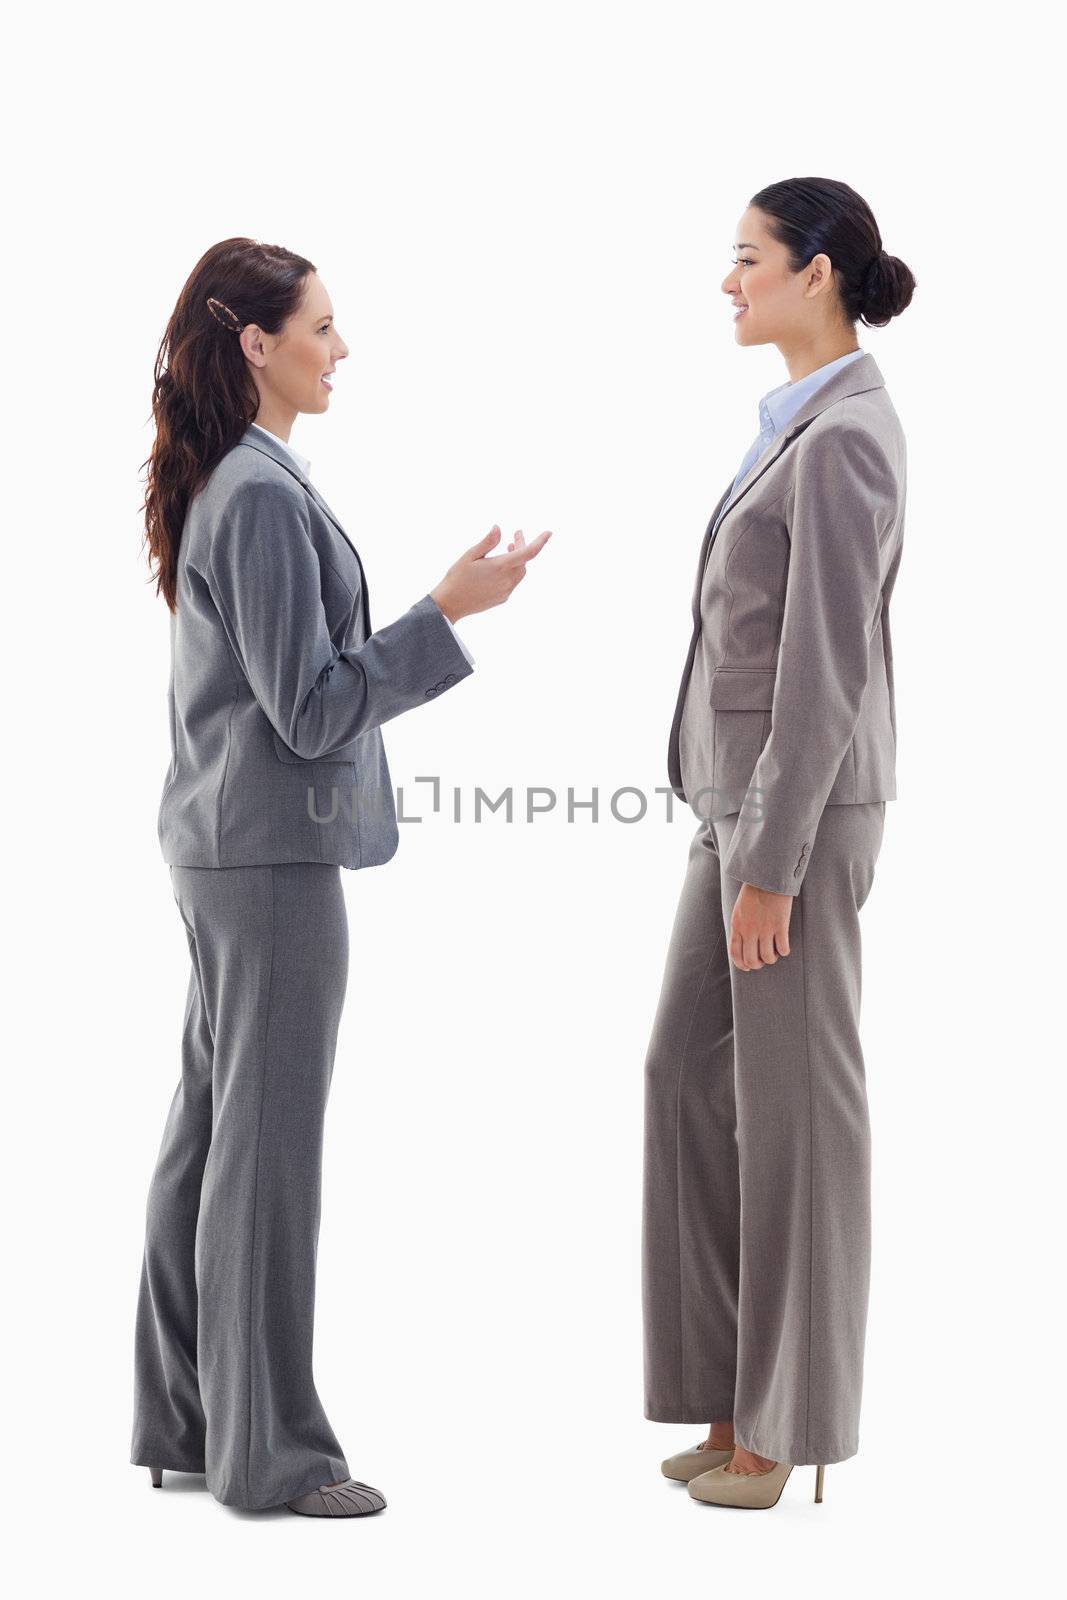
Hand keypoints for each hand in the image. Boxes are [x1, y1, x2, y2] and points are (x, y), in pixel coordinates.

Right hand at [430, 526, 552, 622]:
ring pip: (520, 572)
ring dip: (518, 560)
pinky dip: (511, 571)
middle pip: (524, 561)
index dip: (540, 542)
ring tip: (509, 548)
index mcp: (500, 566)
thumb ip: (487, 542)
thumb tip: (499, 528)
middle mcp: (507, 580)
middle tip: (516, 535)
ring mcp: (506, 591)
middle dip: (522, 547)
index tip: (549, 533)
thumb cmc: (457, 577)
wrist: (450, 604)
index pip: (528, 553)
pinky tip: (499, 568)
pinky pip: (513, 582)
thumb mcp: (470, 555)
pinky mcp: (503, 598)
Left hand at [729, 883, 792, 970]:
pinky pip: (783, 948)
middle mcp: (749, 930)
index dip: (742, 965)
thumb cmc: (754, 892)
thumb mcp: (740, 910)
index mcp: (737, 926)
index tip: (748, 966)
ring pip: (768, 957)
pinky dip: (784, 951)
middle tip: (764, 959)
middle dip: (758, 964)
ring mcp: (765, 928)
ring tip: (774, 951)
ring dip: (772, 958)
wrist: (767, 877)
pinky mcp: (780, 925)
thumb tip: (744, 944)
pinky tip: (784, 946)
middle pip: (752, 960)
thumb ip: (740, 927)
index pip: (736, 954)